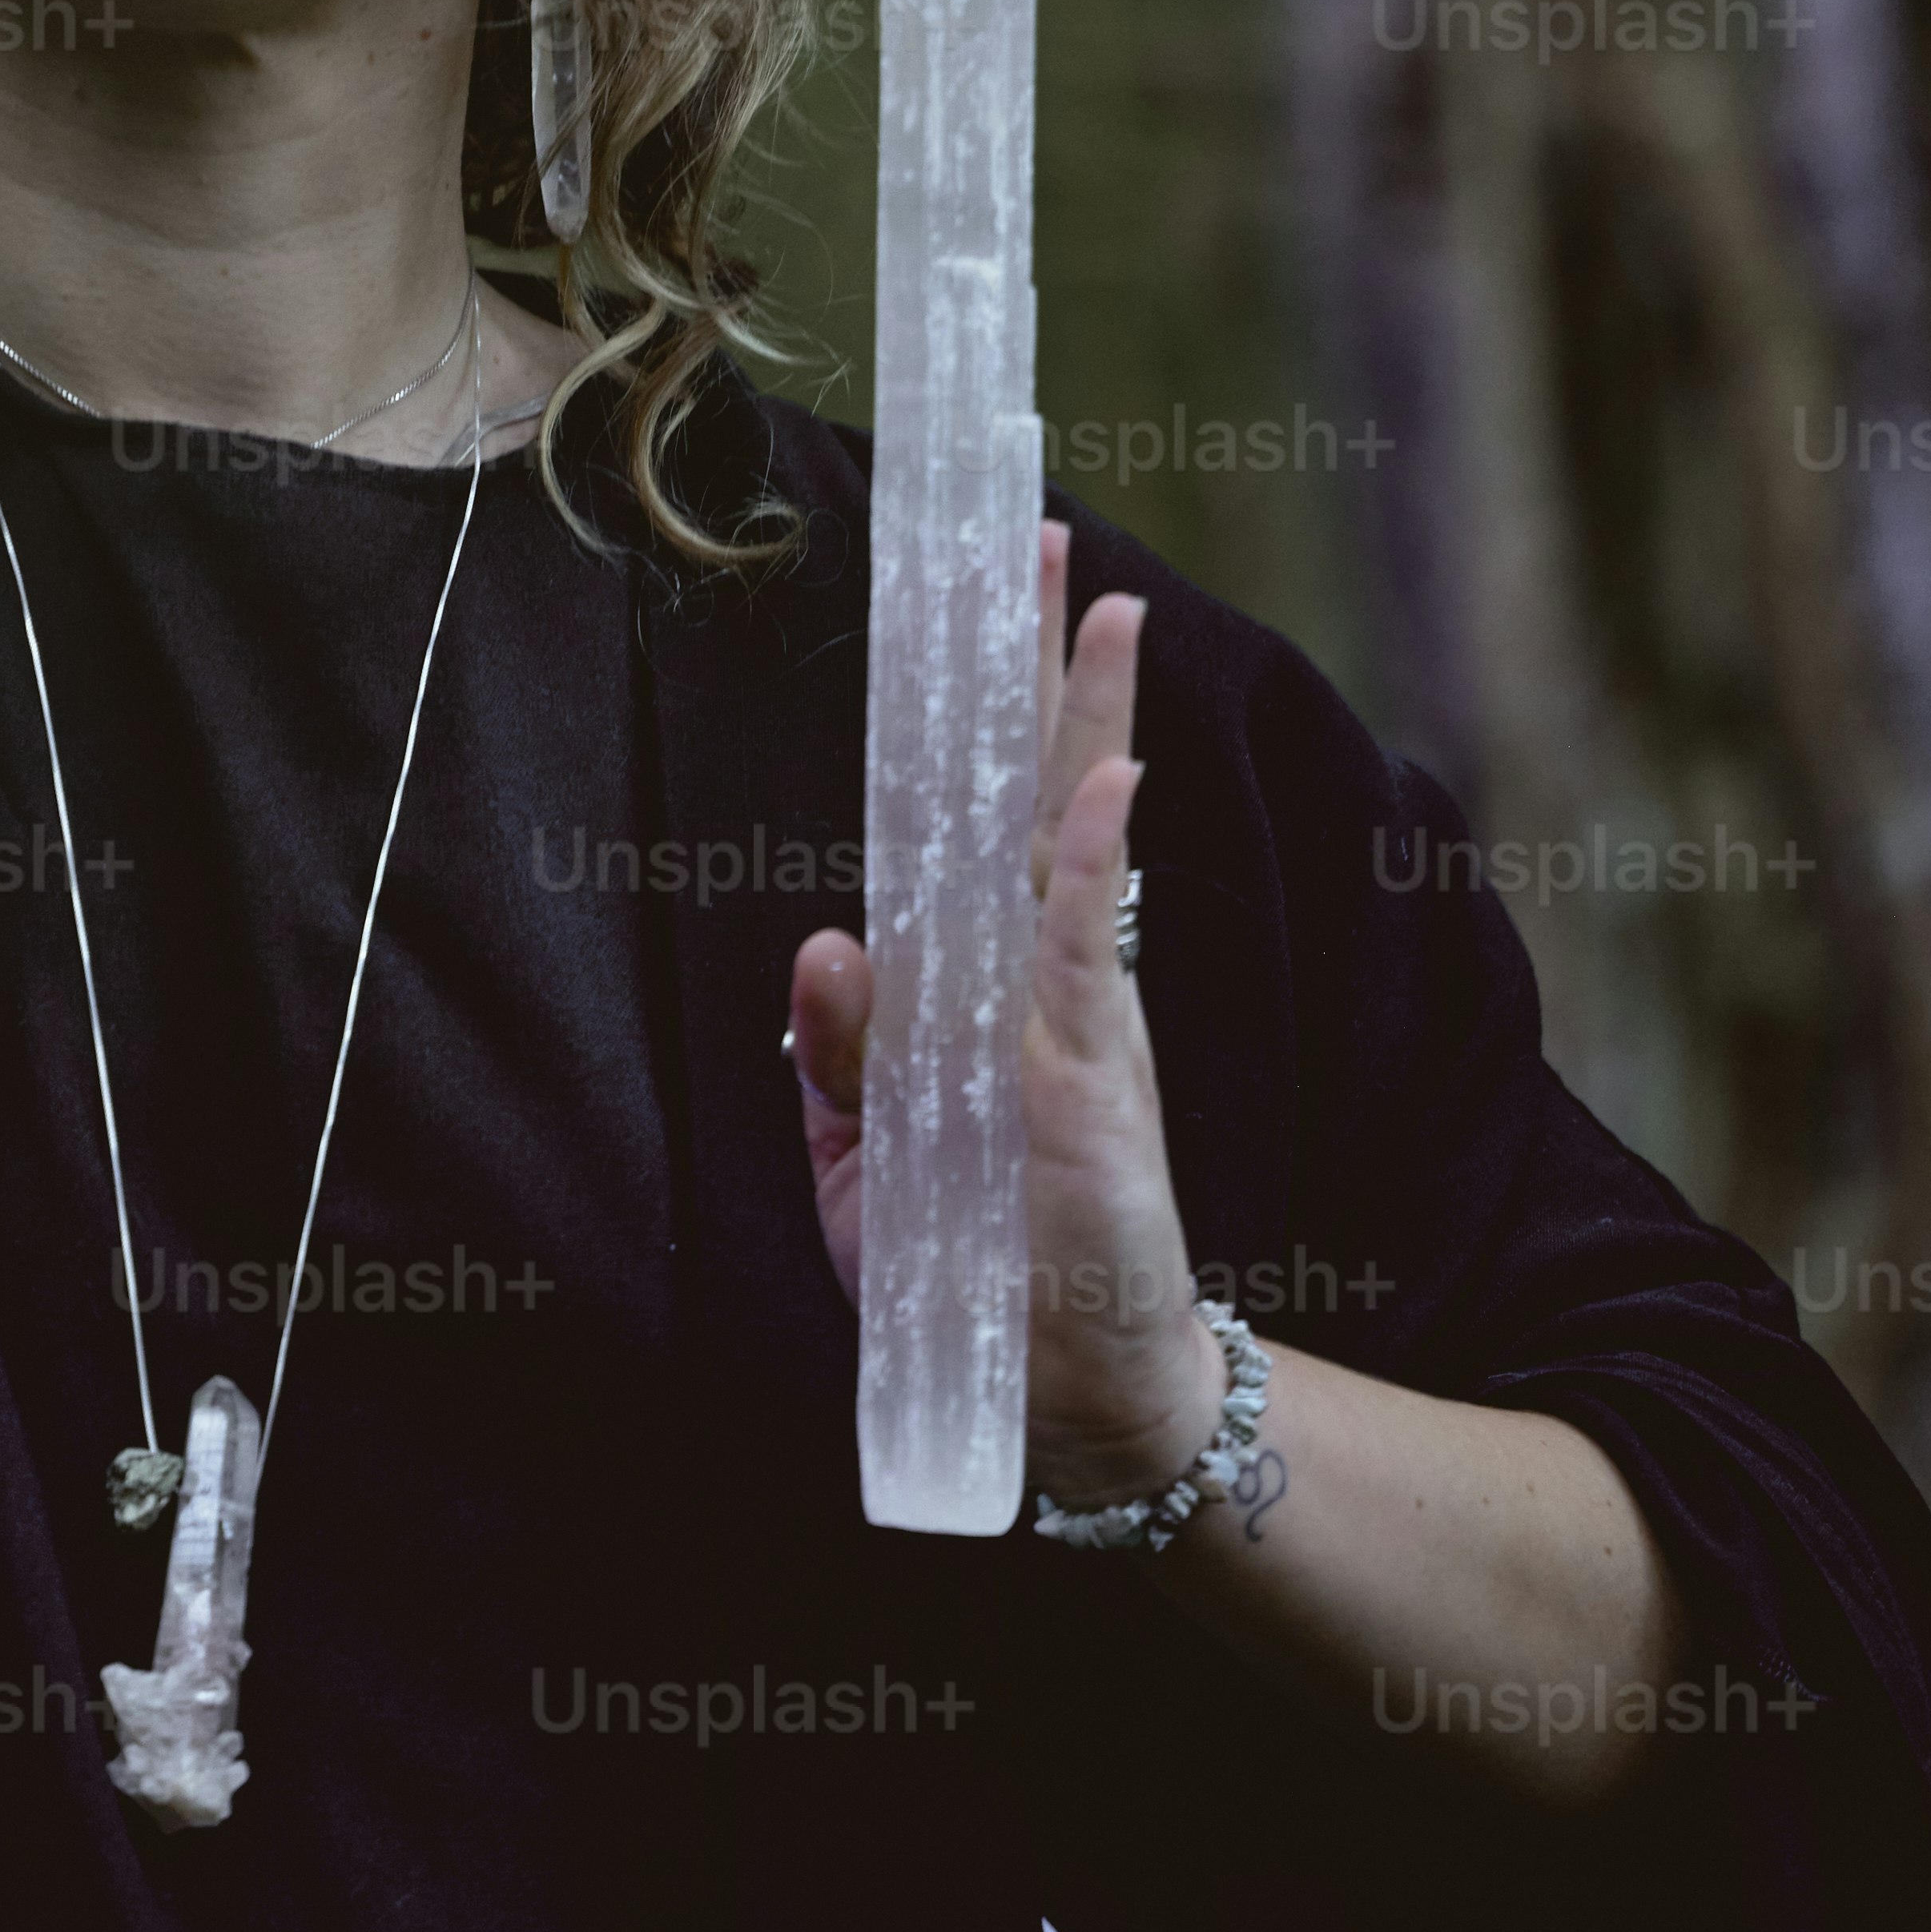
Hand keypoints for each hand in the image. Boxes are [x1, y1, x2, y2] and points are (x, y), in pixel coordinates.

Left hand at [786, 518, 1226, 1509]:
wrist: (1052, 1396)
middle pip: (1023, 785)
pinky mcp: (1089, 1072)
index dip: (958, 718)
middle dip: (1028, 661)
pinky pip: (1084, 944)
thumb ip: (842, 1056)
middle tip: (1034, 535)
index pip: (958, 820)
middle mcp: (1024, 973)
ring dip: (1082, 715)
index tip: (956, 605)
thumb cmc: (961, 1273)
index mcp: (967, 984)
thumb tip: (824, 944)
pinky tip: (1106, 775)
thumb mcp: (864, 1165)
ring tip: (1104, 600)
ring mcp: (1067, 1012)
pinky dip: (1090, 858)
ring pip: (1066, 831)